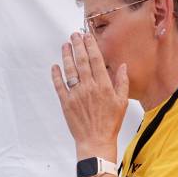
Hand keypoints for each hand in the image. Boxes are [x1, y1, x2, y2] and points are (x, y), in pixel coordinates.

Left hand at [51, 32, 128, 156]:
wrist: (96, 141)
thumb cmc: (110, 123)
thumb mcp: (122, 102)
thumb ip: (122, 82)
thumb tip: (122, 66)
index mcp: (104, 86)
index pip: (96, 60)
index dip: (91, 46)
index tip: (87, 36)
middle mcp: (89, 87)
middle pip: (81, 62)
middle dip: (78, 46)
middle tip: (74, 35)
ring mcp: (76, 95)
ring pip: (69, 71)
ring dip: (66, 56)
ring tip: (65, 45)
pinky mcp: (66, 103)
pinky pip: (59, 86)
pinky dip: (56, 75)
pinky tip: (55, 66)